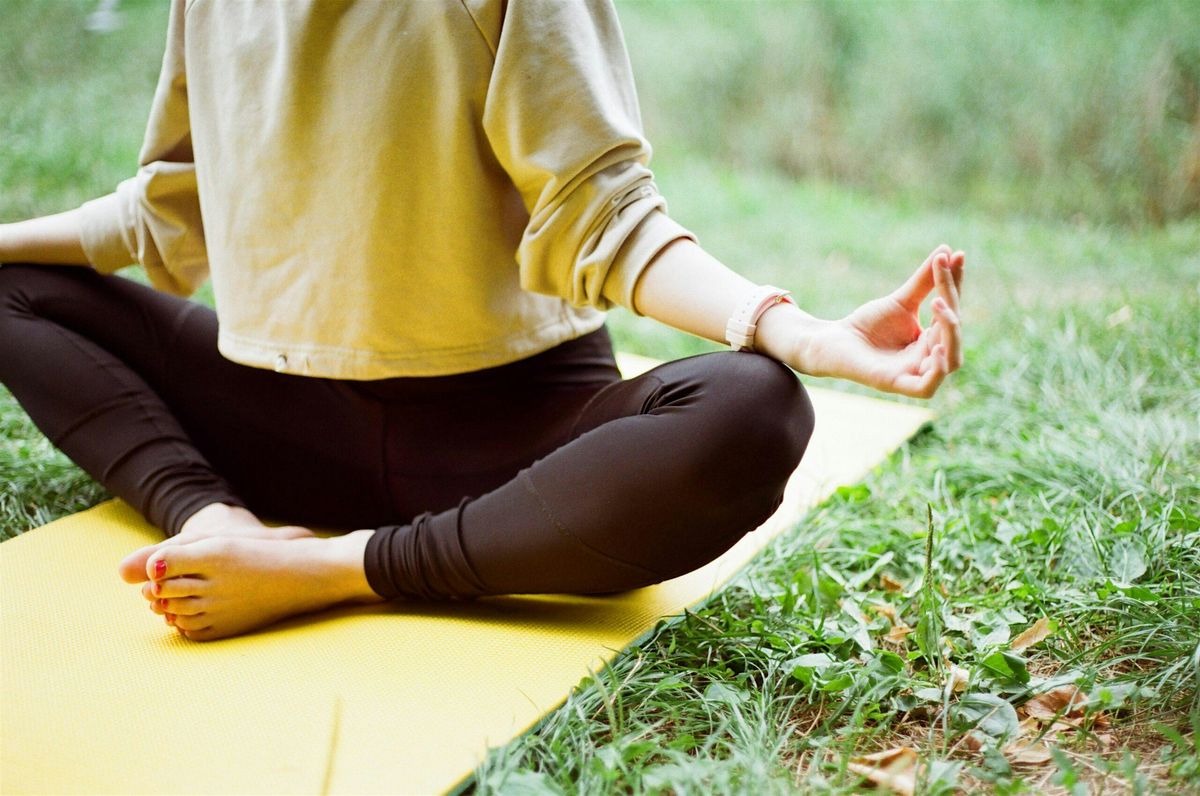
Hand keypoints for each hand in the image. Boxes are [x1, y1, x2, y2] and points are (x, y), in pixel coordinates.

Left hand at [795, 245, 963, 397]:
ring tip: (939, 305)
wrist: (832, 340)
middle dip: (952, 306)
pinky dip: (938, 369)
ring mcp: (914, 373)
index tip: (956, 255)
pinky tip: (935, 346)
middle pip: (954, 334)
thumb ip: (924, 281)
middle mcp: (929, 358)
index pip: (953, 310)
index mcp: (932, 339)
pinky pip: (927, 387)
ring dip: (950, 333)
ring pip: (951, 362)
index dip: (956, 285)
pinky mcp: (896, 384)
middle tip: (939, 287)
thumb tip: (947, 249)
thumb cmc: (867, 324)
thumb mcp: (900, 301)